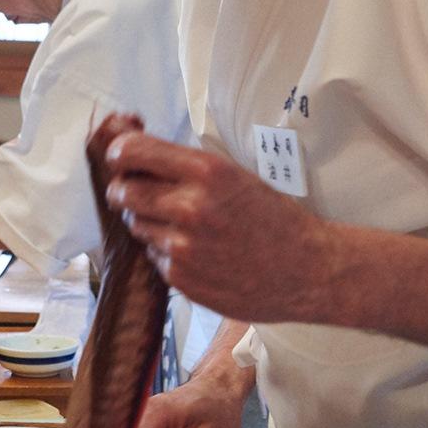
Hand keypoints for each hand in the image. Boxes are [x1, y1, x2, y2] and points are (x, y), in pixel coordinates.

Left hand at [102, 132, 331, 324]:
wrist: (307, 270)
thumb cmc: (274, 220)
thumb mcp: (235, 176)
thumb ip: (186, 166)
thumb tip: (135, 149)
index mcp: (207, 172)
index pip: (133, 152)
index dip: (120, 153)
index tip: (120, 157)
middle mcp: (190, 207)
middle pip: (122, 192)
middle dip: (124, 190)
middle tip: (134, 192)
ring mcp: (183, 246)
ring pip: (136, 225)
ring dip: (149, 222)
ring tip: (183, 226)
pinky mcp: (181, 278)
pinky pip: (153, 257)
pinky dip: (166, 253)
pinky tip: (197, 252)